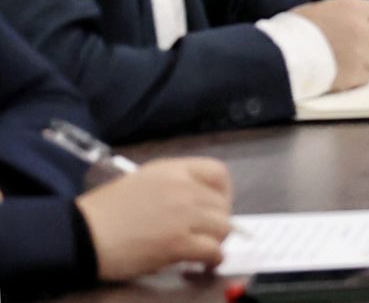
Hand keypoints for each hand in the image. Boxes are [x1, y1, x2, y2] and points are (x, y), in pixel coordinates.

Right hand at [78, 158, 231, 278]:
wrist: (80, 234)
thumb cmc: (103, 211)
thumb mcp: (141, 182)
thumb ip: (171, 187)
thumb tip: (194, 204)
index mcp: (173, 170)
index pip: (218, 173)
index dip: (223, 192)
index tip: (216, 206)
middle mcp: (185, 188)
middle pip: (222, 204)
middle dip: (217, 221)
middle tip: (205, 234)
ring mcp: (185, 215)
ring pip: (223, 227)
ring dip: (216, 240)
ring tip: (205, 249)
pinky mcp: (179, 242)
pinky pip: (213, 250)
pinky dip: (213, 259)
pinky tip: (205, 263)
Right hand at [287, 0, 368, 90]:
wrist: (279, 55)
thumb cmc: (294, 30)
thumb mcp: (320, 10)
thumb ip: (344, 14)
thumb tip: (357, 19)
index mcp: (353, 8)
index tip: (365, 28)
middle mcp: (362, 29)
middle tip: (353, 48)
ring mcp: (360, 53)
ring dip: (365, 61)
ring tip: (345, 62)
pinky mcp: (355, 75)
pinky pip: (367, 76)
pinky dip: (357, 77)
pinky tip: (340, 73)